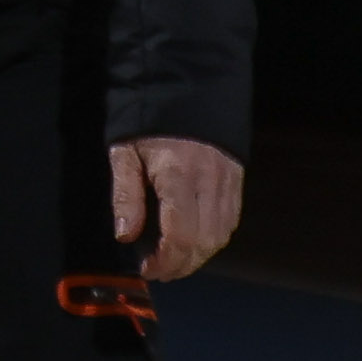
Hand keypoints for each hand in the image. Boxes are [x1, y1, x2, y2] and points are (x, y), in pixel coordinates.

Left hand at [110, 135, 244, 280]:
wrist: (186, 91)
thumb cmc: (147, 124)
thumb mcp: (124, 152)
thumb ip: (125, 194)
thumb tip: (125, 236)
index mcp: (178, 176)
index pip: (180, 236)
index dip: (165, 261)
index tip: (146, 268)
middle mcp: (209, 183)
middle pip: (203, 243)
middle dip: (180, 265)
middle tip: (157, 269)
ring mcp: (228, 183)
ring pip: (220, 237)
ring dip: (197, 256)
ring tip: (173, 259)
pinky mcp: (237, 181)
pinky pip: (230, 222)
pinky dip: (212, 239)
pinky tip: (193, 240)